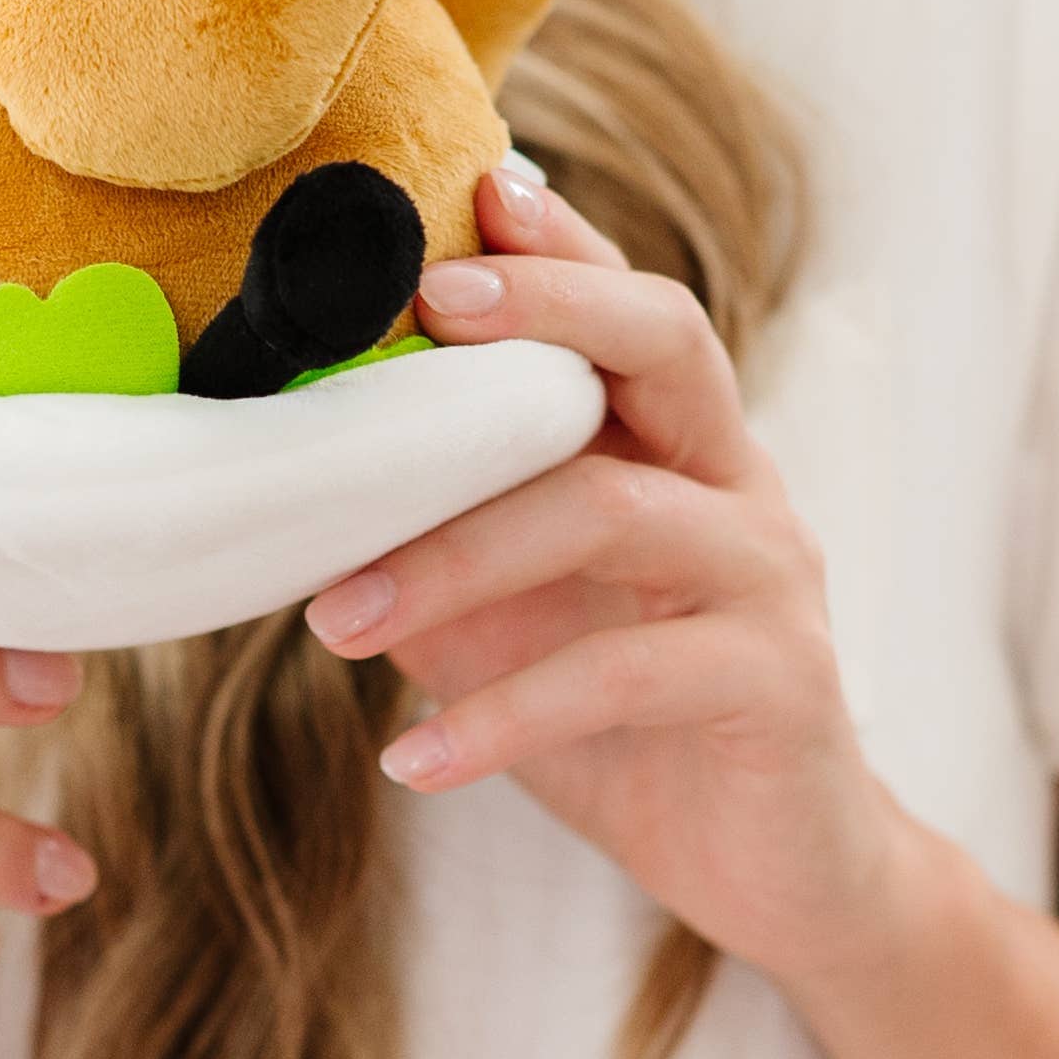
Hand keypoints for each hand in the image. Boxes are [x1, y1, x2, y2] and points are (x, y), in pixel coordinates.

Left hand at [301, 164, 909, 991]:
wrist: (779, 872)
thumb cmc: (625, 721)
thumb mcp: (510, 618)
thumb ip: (433, 538)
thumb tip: (279, 488)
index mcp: (675, 442)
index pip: (622, 305)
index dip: (556, 241)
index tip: (468, 186)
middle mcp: (734, 481)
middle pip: (665, 340)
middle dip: (545, 308)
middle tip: (420, 313)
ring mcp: (766, 576)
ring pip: (613, 510)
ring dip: (455, 557)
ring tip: (330, 622)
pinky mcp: (776, 683)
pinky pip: (625, 674)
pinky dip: (504, 717)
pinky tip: (412, 761)